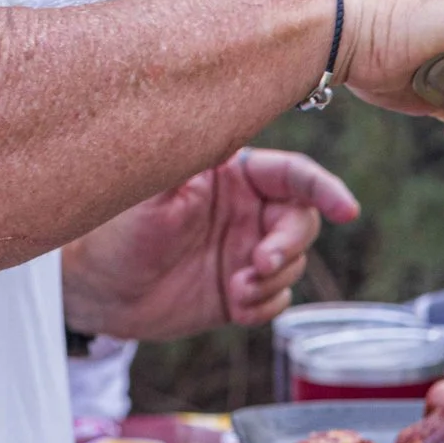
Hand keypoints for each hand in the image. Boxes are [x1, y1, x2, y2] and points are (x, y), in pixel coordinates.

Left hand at [62, 148, 358, 339]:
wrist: (97, 294)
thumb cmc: (114, 234)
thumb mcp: (150, 197)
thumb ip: (191, 167)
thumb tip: (224, 137)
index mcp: (231, 177)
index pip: (293, 176)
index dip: (325, 190)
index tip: (346, 211)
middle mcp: (246, 211)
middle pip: (301, 222)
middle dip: (288, 246)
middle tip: (259, 264)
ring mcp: (246, 252)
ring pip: (293, 264)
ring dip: (272, 280)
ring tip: (234, 288)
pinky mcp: (242, 291)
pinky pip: (278, 299)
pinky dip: (265, 305)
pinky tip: (234, 304)